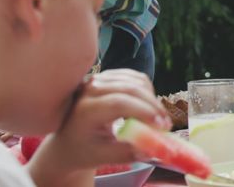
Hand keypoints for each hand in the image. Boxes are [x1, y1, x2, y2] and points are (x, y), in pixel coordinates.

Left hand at [28, 69, 170, 184]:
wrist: (67, 140)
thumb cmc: (83, 150)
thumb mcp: (102, 157)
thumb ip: (127, 153)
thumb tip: (153, 149)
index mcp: (85, 110)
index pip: (119, 103)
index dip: (144, 112)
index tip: (162, 126)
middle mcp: (90, 89)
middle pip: (131, 88)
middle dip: (153, 105)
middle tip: (166, 124)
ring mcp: (99, 79)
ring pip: (136, 80)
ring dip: (152, 98)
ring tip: (156, 118)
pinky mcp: (107, 76)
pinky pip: (135, 77)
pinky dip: (147, 90)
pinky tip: (147, 106)